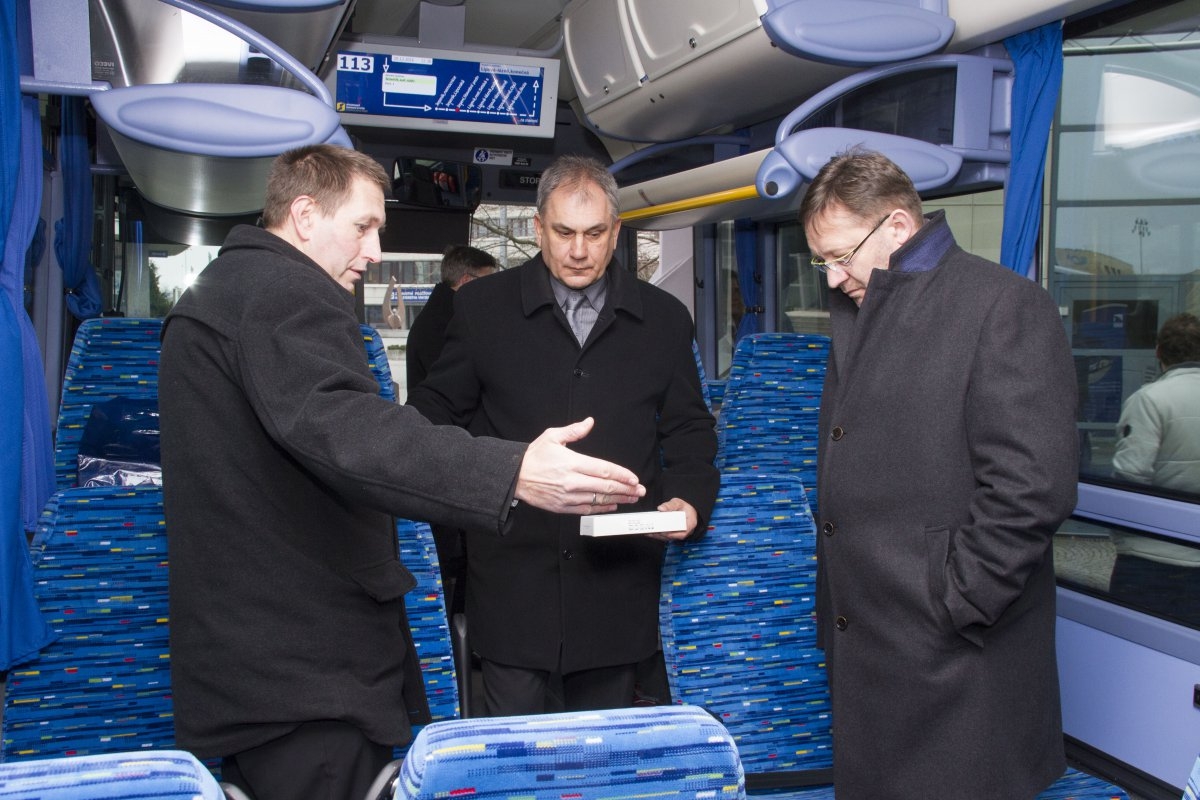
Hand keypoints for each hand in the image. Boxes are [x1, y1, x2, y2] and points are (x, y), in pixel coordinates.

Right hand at [516, 417, 644, 513]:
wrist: (514, 478)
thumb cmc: (533, 457)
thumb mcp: (552, 436)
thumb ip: (573, 431)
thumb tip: (589, 422)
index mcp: (572, 462)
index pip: (603, 469)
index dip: (621, 475)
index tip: (634, 478)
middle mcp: (572, 481)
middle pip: (606, 486)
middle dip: (626, 489)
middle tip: (639, 490)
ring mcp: (568, 496)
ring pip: (599, 499)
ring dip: (618, 499)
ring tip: (631, 498)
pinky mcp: (563, 507)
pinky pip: (587, 509)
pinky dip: (601, 508)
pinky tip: (612, 506)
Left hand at [646, 497, 697, 541]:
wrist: (686, 511)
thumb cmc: (684, 507)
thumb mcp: (678, 503)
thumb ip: (670, 505)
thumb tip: (661, 508)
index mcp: (690, 524)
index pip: (682, 532)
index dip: (672, 533)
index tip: (663, 531)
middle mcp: (684, 532)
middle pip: (672, 536)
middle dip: (661, 534)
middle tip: (651, 531)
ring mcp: (677, 534)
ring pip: (667, 538)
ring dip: (657, 536)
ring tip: (647, 532)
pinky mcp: (672, 535)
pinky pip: (664, 537)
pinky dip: (656, 535)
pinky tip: (648, 532)